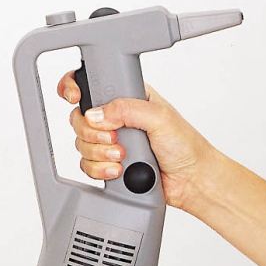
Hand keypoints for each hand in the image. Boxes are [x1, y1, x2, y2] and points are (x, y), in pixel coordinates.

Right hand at [56, 72, 217, 211]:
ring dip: (100, 153)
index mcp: (128, 97)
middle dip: (93, 132)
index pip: (93, 85)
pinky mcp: (107, 164)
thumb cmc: (185, 145)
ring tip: (123, 157)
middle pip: (81, 119)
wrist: (189, 180)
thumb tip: (96, 114)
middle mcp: (116, 118)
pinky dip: (99, 169)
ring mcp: (110, 142)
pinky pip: (87, 166)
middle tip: (115, 137)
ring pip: (82, 145)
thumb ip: (126, 110)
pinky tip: (117, 170)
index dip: (76, 89)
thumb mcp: (159, 117)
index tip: (75, 98)